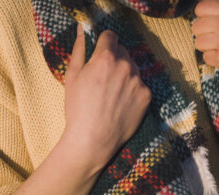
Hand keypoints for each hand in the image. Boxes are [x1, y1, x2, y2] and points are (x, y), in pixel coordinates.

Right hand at [62, 26, 151, 174]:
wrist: (93, 140)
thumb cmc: (78, 109)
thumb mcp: (72, 76)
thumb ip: (79, 49)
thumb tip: (81, 29)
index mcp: (105, 57)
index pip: (110, 36)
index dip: (103, 43)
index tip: (100, 53)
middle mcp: (125, 66)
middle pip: (123, 51)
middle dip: (114, 59)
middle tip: (103, 79)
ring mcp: (138, 81)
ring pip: (133, 68)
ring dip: (124, 75)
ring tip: (111, 94)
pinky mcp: (147, 96)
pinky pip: (140, 85)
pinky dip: (133, 91)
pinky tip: (121, 104)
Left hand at [192, 0, 218, 107]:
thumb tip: (208, 14)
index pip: (201, 8)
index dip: (202, 18)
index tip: (208, 26)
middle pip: (197, 27)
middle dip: (203, 36)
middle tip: (216, 42)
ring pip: (198, 43)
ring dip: (207, 49)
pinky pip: (205, 58)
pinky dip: (214, 61)